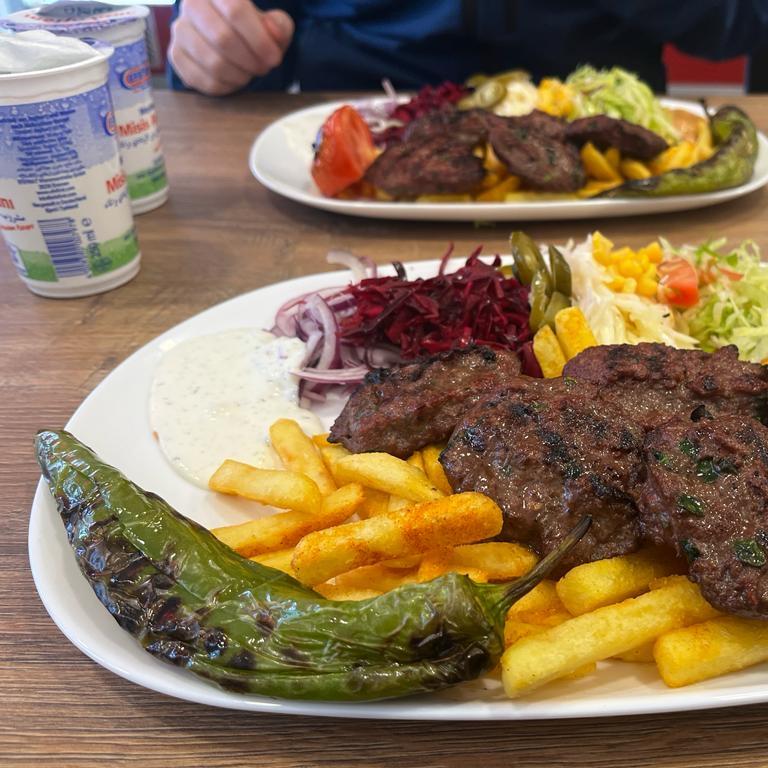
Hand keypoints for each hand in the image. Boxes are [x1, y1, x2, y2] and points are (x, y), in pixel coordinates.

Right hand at [169, 0, 293, 95]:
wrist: (225, 34)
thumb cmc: (251, 28)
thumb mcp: (272, 23)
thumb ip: (279, 25)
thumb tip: (274, 32)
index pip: (236, 11)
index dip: (259, 40)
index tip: (274, 58)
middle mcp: (191, 3)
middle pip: (223, 38)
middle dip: (250, 61)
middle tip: (262, 68)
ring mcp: (180, 29)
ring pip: (212, 62)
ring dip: (239, 75)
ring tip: (249, 73)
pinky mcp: (175, 54)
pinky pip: (201, 80)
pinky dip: (224, 86)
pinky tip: (234, 80)